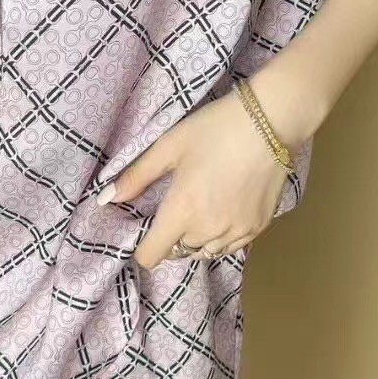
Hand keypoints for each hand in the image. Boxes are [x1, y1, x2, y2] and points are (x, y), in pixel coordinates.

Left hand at [100, 91, 295, 268]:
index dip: (144, 248)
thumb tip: (105, 199)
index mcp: (182, 211)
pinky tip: (223, 211)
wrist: (271, 122)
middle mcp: (208, 230)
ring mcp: (237, 232)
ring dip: (197, 239)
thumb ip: (136, 176)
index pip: (152, 256)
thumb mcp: (169, 146)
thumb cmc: (215, 129)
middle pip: (179, 253)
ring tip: (201, 208)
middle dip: (172, 236)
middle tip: (178, 207)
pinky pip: (231, 247)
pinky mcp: (259, 228)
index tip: (147, 230)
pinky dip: (222, 237)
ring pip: (206, 252)